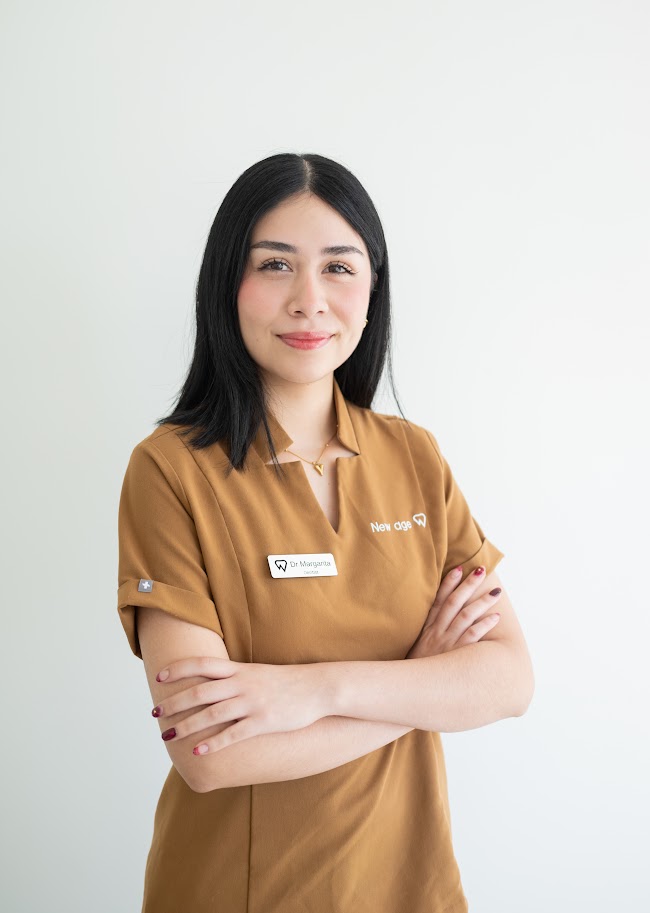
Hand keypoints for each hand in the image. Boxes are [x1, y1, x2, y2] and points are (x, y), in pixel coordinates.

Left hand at [152, 658, 327, 754]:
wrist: (318, 688)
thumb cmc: (287, 682)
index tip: (159, 677)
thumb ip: (235, 677)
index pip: (202, 664)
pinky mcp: (263, 722)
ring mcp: (252, 703)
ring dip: (186, 726)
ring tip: (169, 736)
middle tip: (155, 713)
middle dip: (174, 703)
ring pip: (211, 714)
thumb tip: (212, 685)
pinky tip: (198, 751)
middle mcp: (241, 684)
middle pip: (199, 691)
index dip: (179, 669)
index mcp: (239, 670)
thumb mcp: (258, 673)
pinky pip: (232, 734)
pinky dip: (213, 743)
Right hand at [405, 565, 500, 658]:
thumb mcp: (417, 645)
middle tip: (482, 570)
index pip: (438, 599)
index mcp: (427, 627)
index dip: (448, 583)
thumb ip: (427, 630)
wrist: (411, 690)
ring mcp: (447, 642)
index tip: (459, 568)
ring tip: (496, 591)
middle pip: (454, 602)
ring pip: (466, 616)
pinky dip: (484, 625)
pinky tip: (496, 617)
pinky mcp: (457, 655)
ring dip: (482, 602)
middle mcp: (437, 631)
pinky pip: (472, 637)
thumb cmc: (418, 667)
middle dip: (468, 585)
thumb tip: (439, 615)